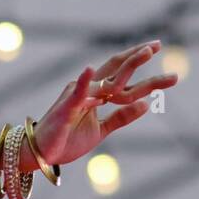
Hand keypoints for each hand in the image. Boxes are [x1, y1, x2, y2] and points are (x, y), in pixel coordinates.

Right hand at [32, 40, 177, 168]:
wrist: (40, 154)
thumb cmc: (66, 141)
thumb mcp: (101, 130)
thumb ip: (121, 117)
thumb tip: (146, 104)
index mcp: (97, 95)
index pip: (121, 75)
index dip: (138, 62)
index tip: (157, 48)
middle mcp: (88, 90)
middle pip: (117, 70)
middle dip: (138, 57)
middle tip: (158, 44)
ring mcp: (77, 96)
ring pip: (107, 80)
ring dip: (128, 66)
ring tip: (145, 54)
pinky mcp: (66, 108)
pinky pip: (77, 94)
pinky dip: (84, 82)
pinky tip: (89, 69)